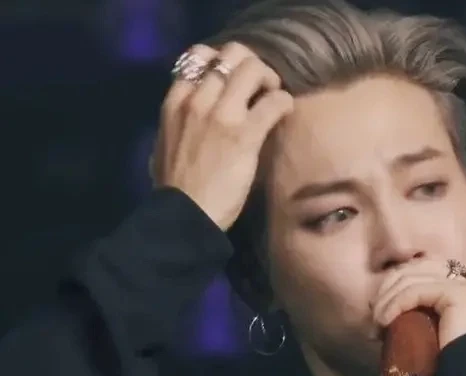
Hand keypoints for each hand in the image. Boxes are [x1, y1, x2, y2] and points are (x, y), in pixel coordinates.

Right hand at [152, 43, 293, 230]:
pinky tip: (285, 112)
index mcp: (175, 102)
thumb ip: (177, 126)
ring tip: (274, 96)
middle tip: (260, 85)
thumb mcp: (164, 147)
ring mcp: (222, 115)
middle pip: (231, 55)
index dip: (222, 61)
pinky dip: (284, 102)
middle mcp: (198, 100)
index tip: (234, 78)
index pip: (198, 56)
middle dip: (251, 64)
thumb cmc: (174, 189)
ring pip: (253, 69)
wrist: (184, 215)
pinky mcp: (244, 135)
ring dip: (270, 78)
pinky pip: (274, 102)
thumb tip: (188, 124)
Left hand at [371, 259, 465, 350]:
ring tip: (377, 321)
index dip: (398, 283)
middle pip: (419, 266)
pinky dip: (397, 303)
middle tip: (374, 313)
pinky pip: (419, 290)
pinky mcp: (462, 294)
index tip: (378, 309)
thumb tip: (383, 307)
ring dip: (389, 297)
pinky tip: (385, 321)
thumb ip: (413, 315)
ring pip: (416, 276)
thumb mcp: (423, 334)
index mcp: (464, 295)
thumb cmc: (442, 369)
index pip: (425, 272)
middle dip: (390, 286)